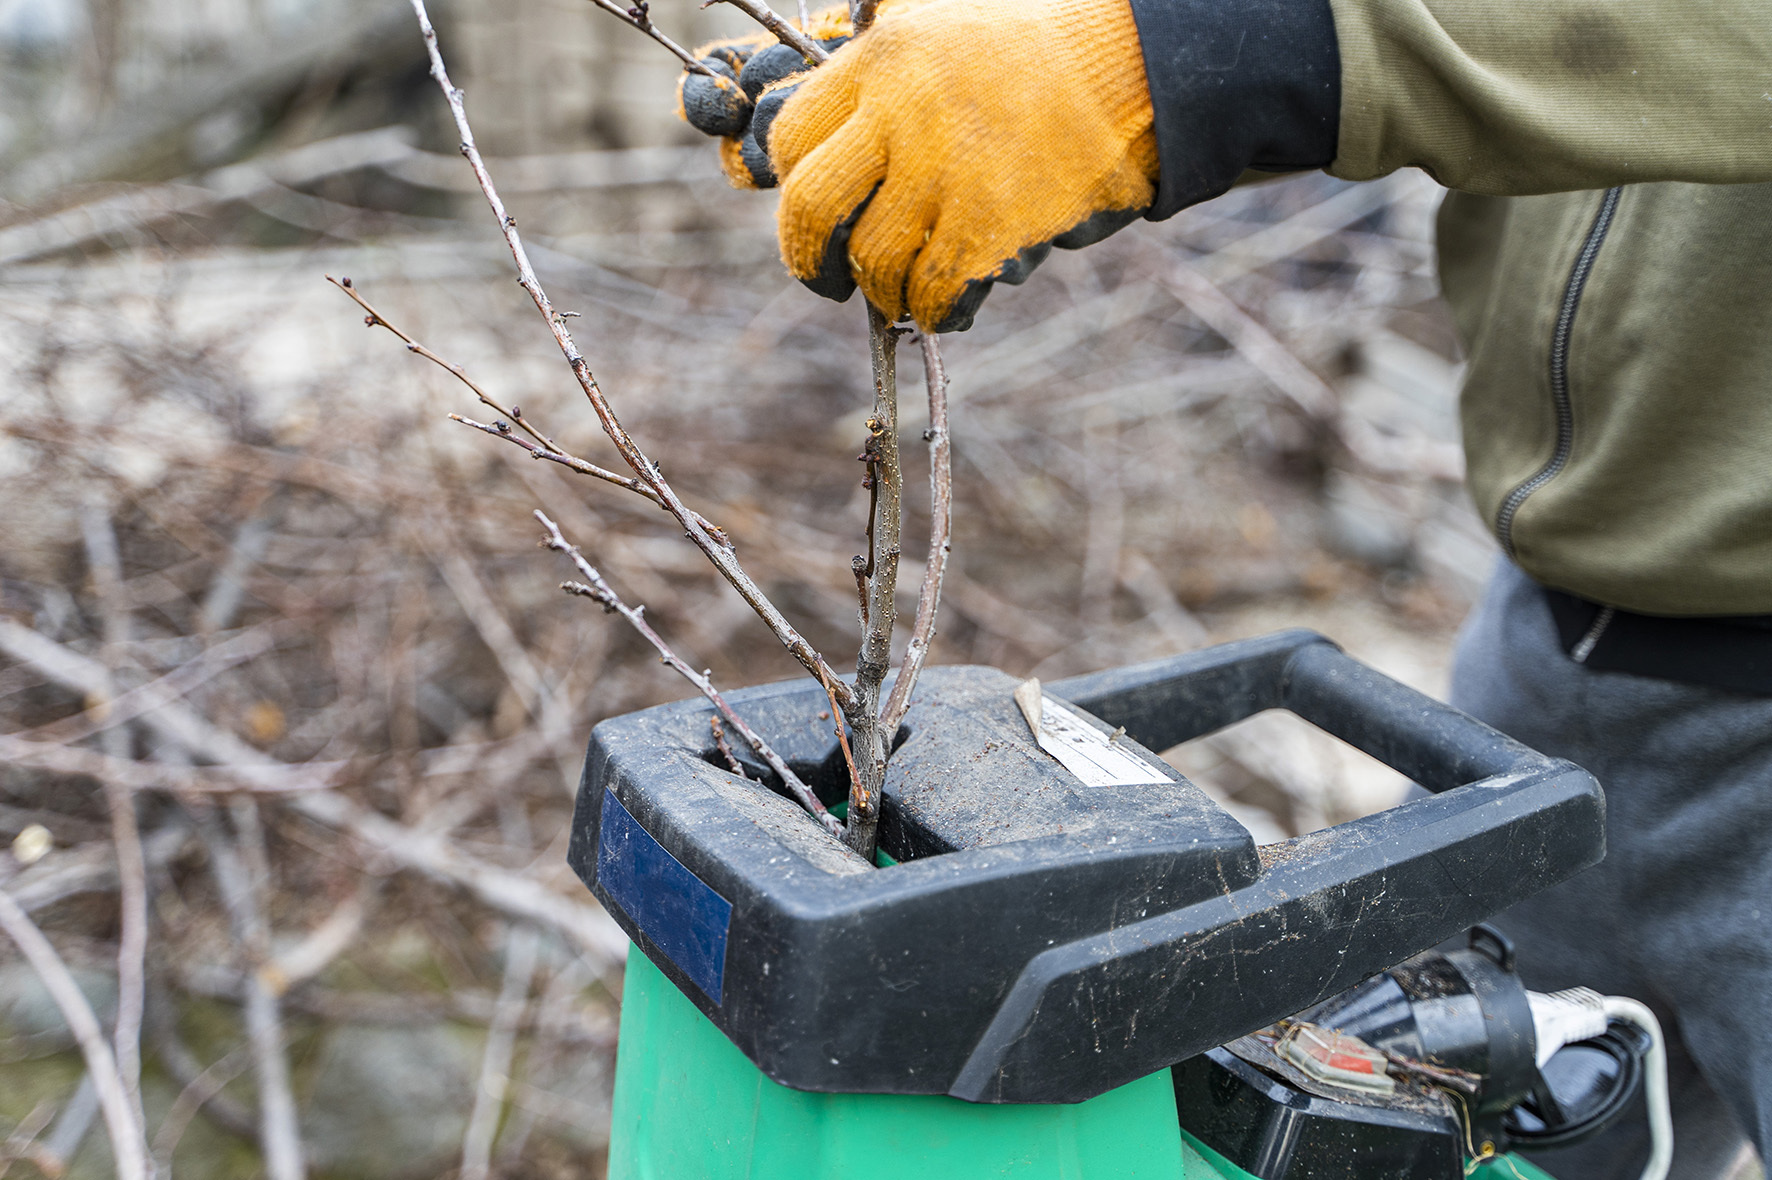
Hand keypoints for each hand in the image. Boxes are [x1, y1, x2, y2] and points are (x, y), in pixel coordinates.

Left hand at [680, 0, 1156, 331]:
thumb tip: (819, 139)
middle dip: (809, 258)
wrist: (1137, 61)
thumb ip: (878, 64)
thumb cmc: (1040, 43)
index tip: (809, 205)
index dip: (789, 184)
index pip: (791, 137)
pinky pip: (936, 290)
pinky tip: (949, 308)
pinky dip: (936, 312)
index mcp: (881, 60)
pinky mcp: (993, 221)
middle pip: (811, 206)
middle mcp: (902, 114)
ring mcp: (947, 171)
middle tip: (828, 278)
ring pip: (874, 260)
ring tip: (902, 294)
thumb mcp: (939, 19)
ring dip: (883, 291)